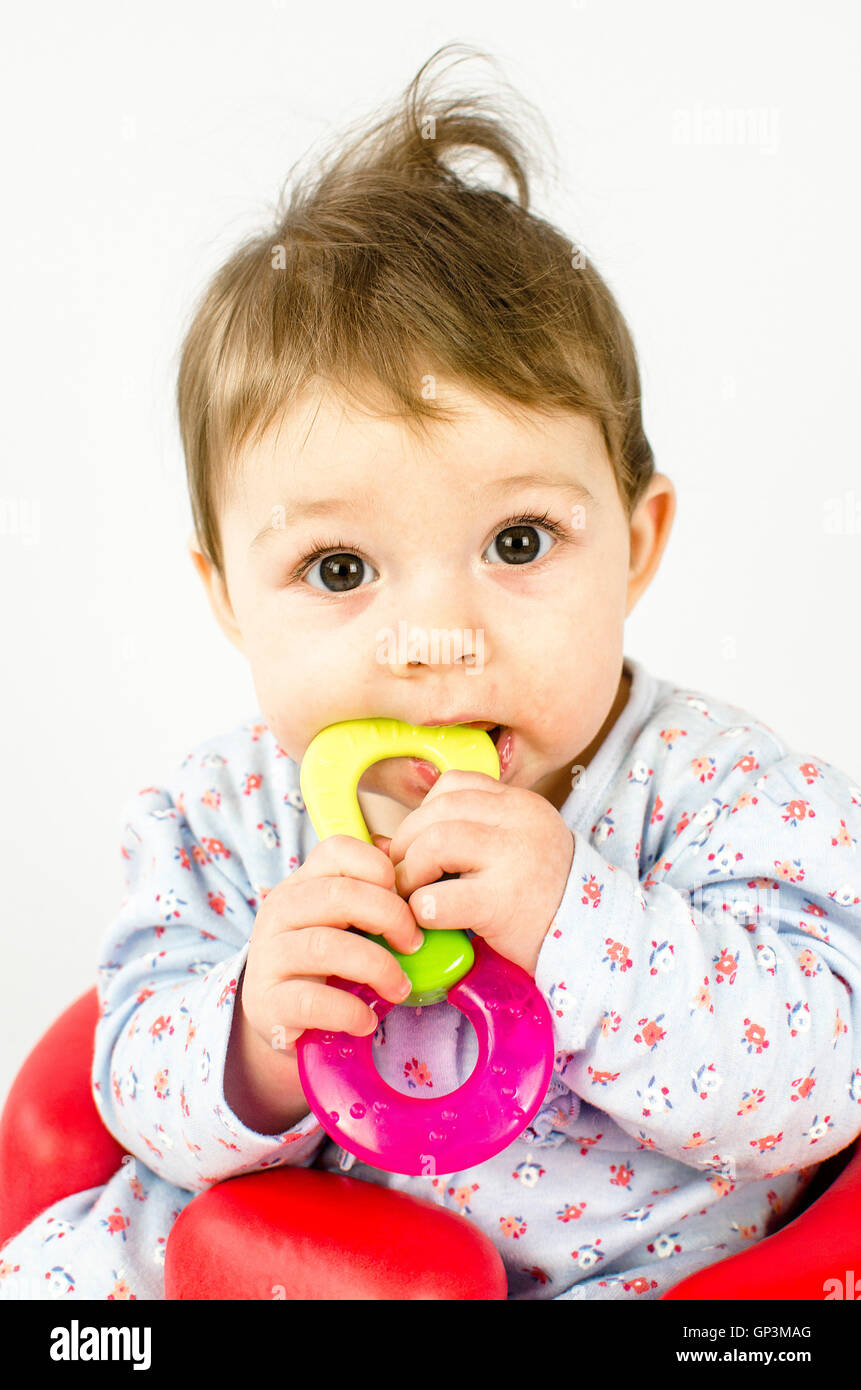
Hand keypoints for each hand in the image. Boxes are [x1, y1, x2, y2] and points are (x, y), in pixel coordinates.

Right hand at [242, 836, 423, 1051]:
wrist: (278, 1016)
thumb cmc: (323, 962)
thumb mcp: (343, 921)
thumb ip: (372, 892)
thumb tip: (412, 865)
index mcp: (302, 883)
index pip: (337, 850)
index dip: (378, 867)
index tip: (407, 898)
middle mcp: (280, 912)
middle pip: (338, 894)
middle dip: (390, 917)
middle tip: (414, 945)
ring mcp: (269, 957)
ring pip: (326, 946)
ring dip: (377, 967)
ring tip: (400, 988)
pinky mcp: (268, 1004)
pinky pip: (313, 1001)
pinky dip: (350, 1011)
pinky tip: (367, 1020)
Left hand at [375, 771, 574, 976]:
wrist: (593, 940)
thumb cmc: (542, 898)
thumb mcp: (512, 850)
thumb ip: (462, 836)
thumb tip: (384, 843)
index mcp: (521, 804)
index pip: (455, 784)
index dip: (424, 812)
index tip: (422, 842)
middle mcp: (520, 822)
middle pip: (437, 811)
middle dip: (407, 843)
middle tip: (406, 874)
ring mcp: (514, 859)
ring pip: (435, 844)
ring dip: (411, 873)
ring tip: (415, 895)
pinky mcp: (503, 903)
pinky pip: (439, 898)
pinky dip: (423, 909)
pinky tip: (432, 920)